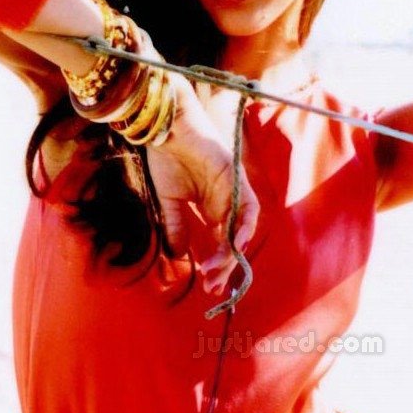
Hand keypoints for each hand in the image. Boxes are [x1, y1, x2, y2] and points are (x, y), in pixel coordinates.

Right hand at [145, 76, 258, 296]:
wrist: (164, 126)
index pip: (221, 241)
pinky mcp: (236, 178)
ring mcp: (234, 189)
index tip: (207, 284)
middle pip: (234, 240)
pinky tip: (234, 245)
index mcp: (213, 206)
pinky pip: (248, 207)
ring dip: (232, 252)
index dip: (216, 263)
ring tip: (217, 271)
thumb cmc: (166, 156)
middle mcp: (227, 201)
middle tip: (213, 286)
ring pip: (242, 228)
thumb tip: (179, 257)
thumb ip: (177, 228)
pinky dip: (243, 227)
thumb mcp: (169, 202)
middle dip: (225, 265)